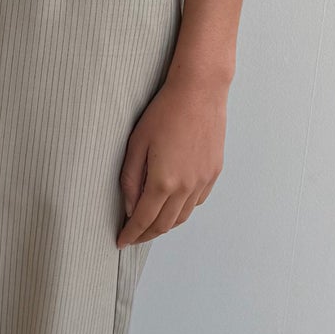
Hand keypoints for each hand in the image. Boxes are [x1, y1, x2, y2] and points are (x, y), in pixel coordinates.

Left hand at [116, 67, 226, 245]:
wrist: (200, 92)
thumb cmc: (165, 112)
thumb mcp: (137, 144)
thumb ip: (131, 179)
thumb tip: (129, 206)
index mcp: (164, 181)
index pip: (143, 219)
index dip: (131, 234)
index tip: (121, 241)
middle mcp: (186, 187)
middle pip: (164, 224)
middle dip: (147, 234)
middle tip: (133, 236)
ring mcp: (203, 181)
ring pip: (183, 216)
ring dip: (166, 225)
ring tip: (151, 225)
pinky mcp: (214, 172)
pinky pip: (197, 202)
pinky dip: (183, 210)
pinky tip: (174, 206)